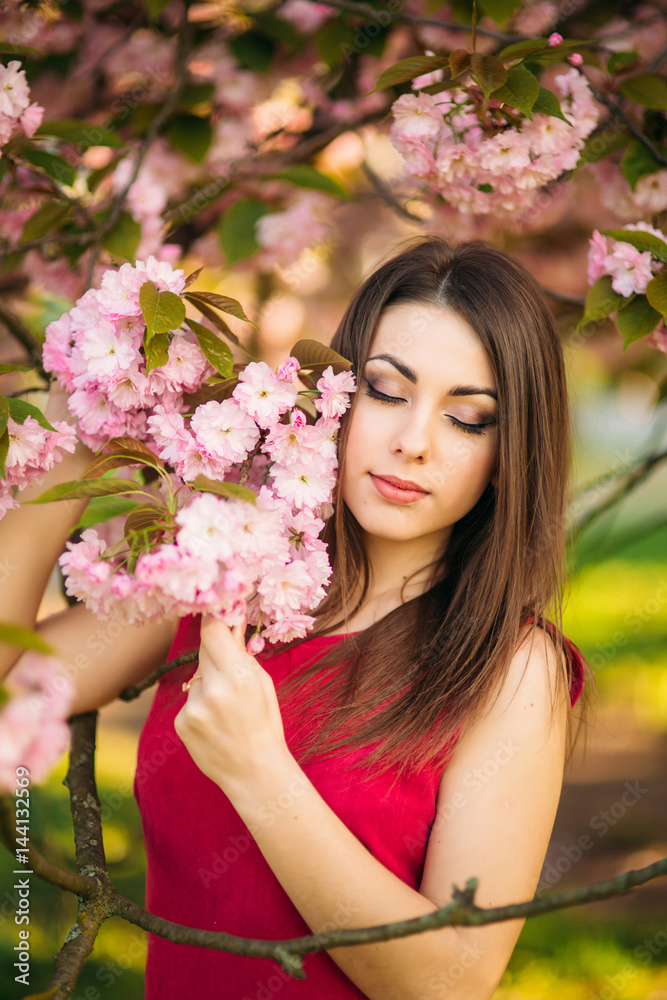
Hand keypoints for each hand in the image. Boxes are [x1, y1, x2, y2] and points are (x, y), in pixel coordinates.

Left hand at [173, 616, 291, 795]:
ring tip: (226, 709)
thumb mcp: (263, 684)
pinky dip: (200, 705)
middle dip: (216, 652)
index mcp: (239, 677)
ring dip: (208, 684)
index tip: (216, 613)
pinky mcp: (181, 722)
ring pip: (197, 678)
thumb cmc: (265, 725)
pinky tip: (215, 723)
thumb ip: (242, 654)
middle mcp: (213, 690)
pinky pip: (189, 700)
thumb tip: (230, 622)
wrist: (255, 773)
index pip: (213, 631)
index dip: (213, 619)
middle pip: (204, 651)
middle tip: (230, 668)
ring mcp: (194, 708)